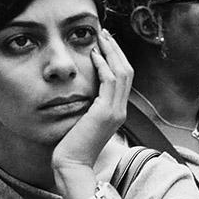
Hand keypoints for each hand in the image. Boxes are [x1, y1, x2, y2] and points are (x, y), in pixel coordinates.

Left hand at [51, 28, 132, 177]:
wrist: (72, 165)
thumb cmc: (71, 147)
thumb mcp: (81, 121)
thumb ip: (85, 106)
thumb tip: (79, 91)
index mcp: (116, 112)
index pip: (123, 79)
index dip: (116, 58)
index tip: (103, 44)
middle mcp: (120, 110)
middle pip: (127, 71)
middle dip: (116, 50)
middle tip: (104, 33)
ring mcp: (115, 112)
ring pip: (122, 72)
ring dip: (111, 52)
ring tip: (100, 38)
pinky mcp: (106, 113)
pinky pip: (110, 82)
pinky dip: (103, 65)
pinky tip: (93, 55)